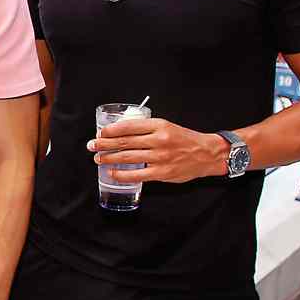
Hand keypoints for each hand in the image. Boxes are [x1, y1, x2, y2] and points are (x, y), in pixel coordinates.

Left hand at [88, 116, 227, 183]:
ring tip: (98, 158)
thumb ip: (147, 129)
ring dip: (109, 158)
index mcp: (159, 125)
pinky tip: (112, 173)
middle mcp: (159, 140)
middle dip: (104, 144)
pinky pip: (136, 174)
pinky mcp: (162, 172)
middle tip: (92, 145)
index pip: (129, 126)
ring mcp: (160, 157)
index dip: (111, 130)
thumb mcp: (167, 126)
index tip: (100, 133)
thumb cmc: (185, 140)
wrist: (207, 154)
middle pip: (124, 142)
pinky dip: (121, 174)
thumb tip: (121, 133)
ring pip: (127, 157)